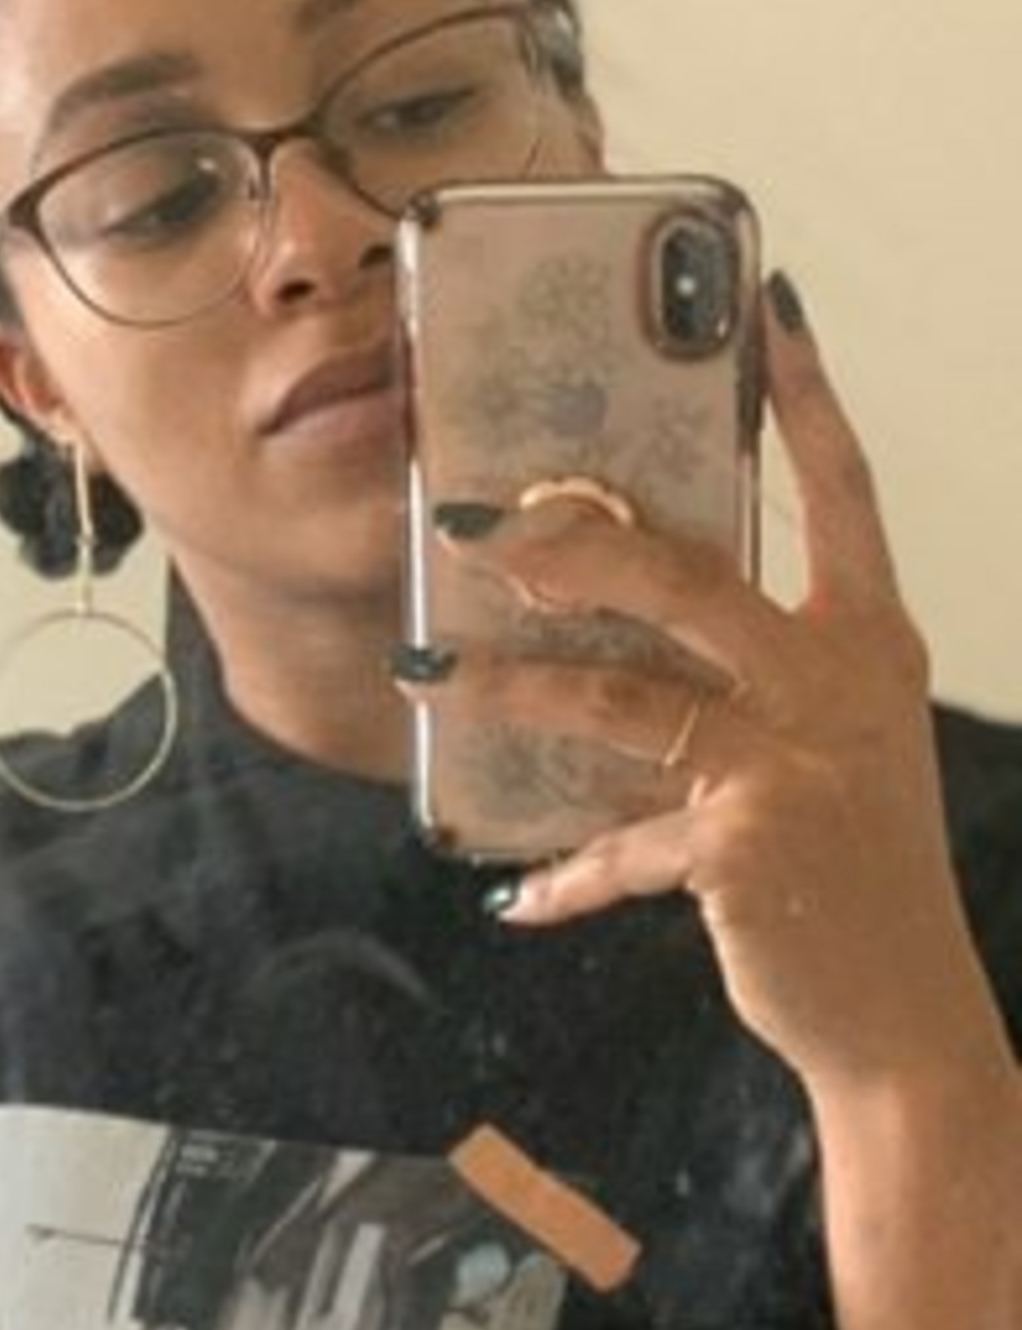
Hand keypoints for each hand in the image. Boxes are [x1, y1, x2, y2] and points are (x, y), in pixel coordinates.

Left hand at [401, 277, 1005, 1092]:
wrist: (903, 1018)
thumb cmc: (850, 871)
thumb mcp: (826, 751)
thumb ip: (746, 681)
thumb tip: (611, 635)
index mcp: (869, 644)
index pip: (842, 494)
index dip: (804, 399)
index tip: (765, 310)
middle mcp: (840, 686)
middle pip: (685, 575)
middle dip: (569, 543)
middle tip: (474, 522)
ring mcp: (793, 763)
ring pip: (617, 696)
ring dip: (509, 687)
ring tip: (425, 674)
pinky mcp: (741, 846)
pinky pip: (615, 846)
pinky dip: (562, 878)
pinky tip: (513, 899)